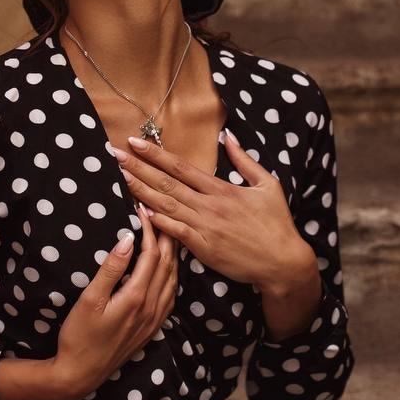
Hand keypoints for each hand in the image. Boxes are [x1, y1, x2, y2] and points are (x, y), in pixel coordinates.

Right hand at [52, 205, 179, 399]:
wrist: (80, 374)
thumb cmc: (79, 336)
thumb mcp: (90, 300)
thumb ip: (110, 269)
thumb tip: (127, 238)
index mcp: (137, 297)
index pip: (152, 254)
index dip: (150, 228)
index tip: (142, 208)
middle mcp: (152, 307)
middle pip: (168, 264)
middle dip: (166, 235)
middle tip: (159, 213)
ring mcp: (154, 319)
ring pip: (173, 278)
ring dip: (172, 253)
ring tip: (166, 232)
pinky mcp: (151, 327)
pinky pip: (170, 294)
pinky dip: (172, 274)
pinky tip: (167, 267)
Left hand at [110, 131, 314, 293]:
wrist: (284, 263)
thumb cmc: (277, 224)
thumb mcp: (267, 185)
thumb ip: (244, 160)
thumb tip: (227, 136)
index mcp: (222, 189)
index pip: (182, 167)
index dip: (156, 154)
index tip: (135, 142)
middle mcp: (210, 206)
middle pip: (167, 183)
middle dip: (139, 168)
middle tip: (115, 154)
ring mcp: (205, 228)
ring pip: (166, 206)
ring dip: (141, 191)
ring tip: (120, 177)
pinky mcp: (205, 249)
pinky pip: (176, 233)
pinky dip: (157, 222)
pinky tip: (140, 211)